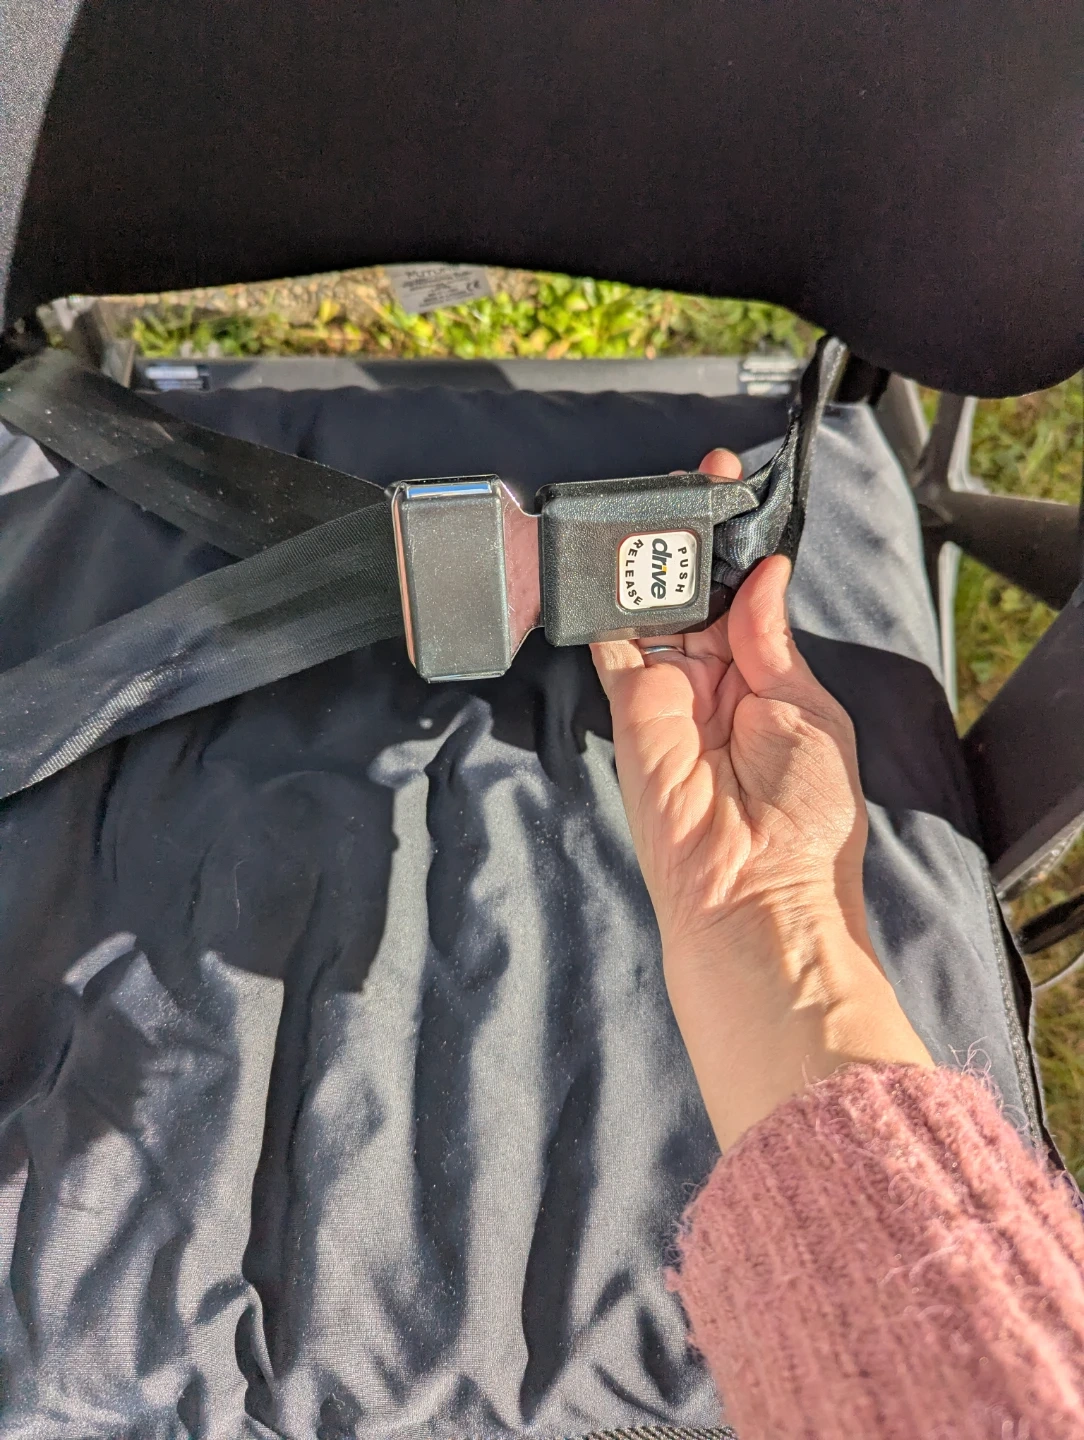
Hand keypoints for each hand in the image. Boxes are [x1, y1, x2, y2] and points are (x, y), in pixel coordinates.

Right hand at [591, 448, 931, 1150]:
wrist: (757, 899)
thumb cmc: (805, 819)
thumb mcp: (808, 710)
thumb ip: (769, 640)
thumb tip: (763, 573)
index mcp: (765, 685)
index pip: (742, 600)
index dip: (734, 548)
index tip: (729, 489)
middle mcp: (713, 686)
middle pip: (694, 596)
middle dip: (694, 541)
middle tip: (694, 481)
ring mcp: (668, 696)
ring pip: (654, 609)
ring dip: (656, 560)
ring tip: (660, 499)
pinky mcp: (631, 709)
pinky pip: (617, 642)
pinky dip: (614, 597)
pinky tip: (621, 550)